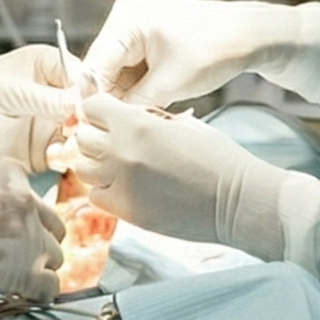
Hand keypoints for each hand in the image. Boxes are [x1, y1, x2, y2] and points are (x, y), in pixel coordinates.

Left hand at [0, 47, 81, 168]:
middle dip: (92, 130)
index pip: (87, 79)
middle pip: (93, 112)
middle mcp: (53, 94)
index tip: (85, 119)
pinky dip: (72, 171)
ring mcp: (50, 125)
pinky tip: (61, 173)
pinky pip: (70, 164)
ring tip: (62, 159)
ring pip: (86, 139)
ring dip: (84, 153)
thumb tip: (79, 102)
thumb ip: (36, 98)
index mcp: (46, 65)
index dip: (95, 99)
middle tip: (74, 144)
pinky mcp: (42, 155)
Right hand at [0, 158, 64, 299]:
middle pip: (51, 229)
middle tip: (15, 260)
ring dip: (37, 270)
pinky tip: (23, 297)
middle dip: (36, 245)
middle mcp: (26, 199)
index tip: (6, 238)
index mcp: (9, 172)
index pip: (31, 202)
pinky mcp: (22, 268)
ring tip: (16, 283)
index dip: (21, 224)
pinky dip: (39, 295)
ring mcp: (27, 234)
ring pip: (54, 258)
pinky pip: (48, 287)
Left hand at [68, 94, 319, 265]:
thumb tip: (124, 118)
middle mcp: (121, 153)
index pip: (92, 108)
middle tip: (116, 141)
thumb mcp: (182, 123)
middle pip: (82, 138)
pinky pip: (96, 196)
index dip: (100, 110)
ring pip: (84, 168)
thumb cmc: (218, 158)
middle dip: (96, 136)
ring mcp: (121, 185)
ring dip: (98, 164)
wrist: (237, 200)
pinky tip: (127, 187)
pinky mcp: (127, 211)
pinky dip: (105, 190)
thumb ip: (147, 119)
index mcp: (136, 125)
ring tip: (121, 165)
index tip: (110, 117)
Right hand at [83, 0, 319, 109]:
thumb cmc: (216, 50)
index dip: (91, 101)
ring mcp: (134, 28)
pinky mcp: (145, 41)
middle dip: (109, 101)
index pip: (94, 66)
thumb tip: (106, 125)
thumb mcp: (171, 83)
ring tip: (131, 125)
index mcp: (126, 19)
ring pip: (116, 74)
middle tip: (110, 134)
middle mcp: (124, 19)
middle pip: (102, 70)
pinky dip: (136, 91)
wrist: (250, 35)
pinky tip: (144, 110)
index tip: (89, 131)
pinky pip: (131, 71)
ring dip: (123, 99)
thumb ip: (132, 104)